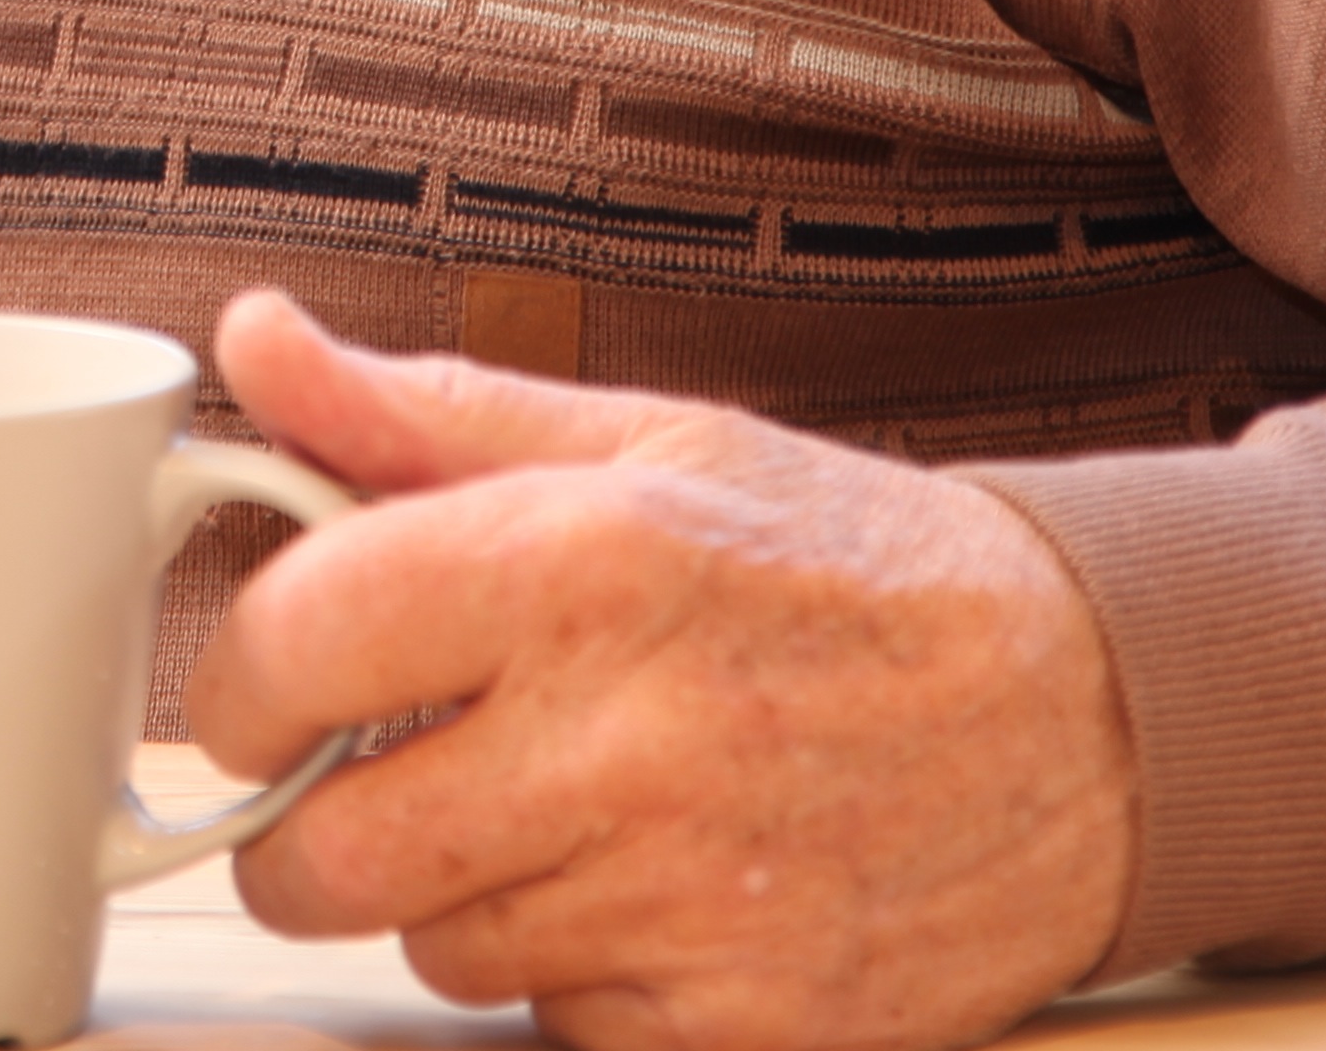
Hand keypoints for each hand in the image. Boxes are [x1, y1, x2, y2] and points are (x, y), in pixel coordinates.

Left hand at [184, 289, 1132, 1050]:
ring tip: (564, 812)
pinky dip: (577, 979)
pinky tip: (650, 891)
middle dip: (313, 830)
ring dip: (462, 898)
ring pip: (438, 950)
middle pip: (330, 854)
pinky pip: (560, 1030)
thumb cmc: (852, 567)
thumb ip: (422, 415)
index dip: (237, 683)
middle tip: (372, 782)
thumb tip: (259, 343)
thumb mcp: (646, 442)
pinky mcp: (750, 1027)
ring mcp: (694, 900)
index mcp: (584, 562)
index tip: (258, 694)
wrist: (1088, 713)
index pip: (293, 645)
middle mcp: (631, 738)